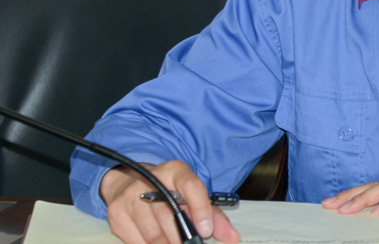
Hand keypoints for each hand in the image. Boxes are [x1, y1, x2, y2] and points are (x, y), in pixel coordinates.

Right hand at [99, 160, 240, 243]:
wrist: (128, 182)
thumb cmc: (167, 191)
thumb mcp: (192, 196)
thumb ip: (214, 216)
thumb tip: (233, 237)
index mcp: (176, 171)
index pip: (191, 186)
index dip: (201, 210)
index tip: (206, 231)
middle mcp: (151, 180)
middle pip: (171, 217)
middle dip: (184, 238)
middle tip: (191, 243)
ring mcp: (131, 197)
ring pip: (155, 235)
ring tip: (176, 243)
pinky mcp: (116, 214)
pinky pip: (137, 242)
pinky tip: (157, 242)